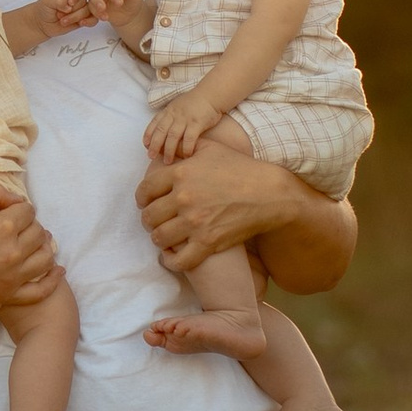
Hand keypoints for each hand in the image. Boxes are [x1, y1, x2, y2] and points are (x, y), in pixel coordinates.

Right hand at [0, 183, 59, 314]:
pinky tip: (58, 271)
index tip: (8, 210)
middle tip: (18, 226)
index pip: (28, 211)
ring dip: (44, 247)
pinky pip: (40, 291)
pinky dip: (52, 281)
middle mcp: (13, 252)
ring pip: (45, 258)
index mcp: (4, 227)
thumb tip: (15, 199)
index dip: (19, 207)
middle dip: (31, 225)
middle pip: (40, 233)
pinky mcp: (7, 295)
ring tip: (36, 242)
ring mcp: (12, 277)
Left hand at [24, 0, 89, 37]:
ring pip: (89, 11)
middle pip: (84, 1)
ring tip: (63, 21)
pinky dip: (88, 22)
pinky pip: (93, 19)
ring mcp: (81, 8)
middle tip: (59, 14)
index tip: (69, 2)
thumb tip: (68, 4)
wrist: (42, 23)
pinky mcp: (83, 18)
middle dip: (72, 10)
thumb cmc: (44, 8)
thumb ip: (57, 0)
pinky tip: (80, 23)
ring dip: (76, 17)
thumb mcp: (47, 1)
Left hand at [136, 146, 356, 294]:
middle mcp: (183, 197)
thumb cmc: (240, 168)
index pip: (144, 190)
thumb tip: (164, 153)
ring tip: (164, 237)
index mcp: (180, 173)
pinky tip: (171, 257)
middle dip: (149, 220)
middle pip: (148, 216)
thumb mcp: (210, 149)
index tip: (146, 203)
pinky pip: (179, 260)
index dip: (142, 199)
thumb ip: (184, 149)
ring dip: (159, 239)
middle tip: (157, 221)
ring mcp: (195, 222)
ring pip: (159, 238)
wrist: (269, 193)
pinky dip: (171, 261)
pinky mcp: (208, 242)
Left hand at [145, 88, 224, 161]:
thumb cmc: (195, 102)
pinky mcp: (197, 123)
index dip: (148, 135)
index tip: (145, 145)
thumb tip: (162, 131)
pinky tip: (186, 156)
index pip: (154, 123)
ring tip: (167, 161)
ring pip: (173, 136)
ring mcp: (185, 118)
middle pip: (161, 131)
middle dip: (154, 145)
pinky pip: (189, 138)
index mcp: (168, 111)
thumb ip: (170, 117)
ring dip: (168, 150)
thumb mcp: (177, 106)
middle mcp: (174, 115)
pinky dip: (186, 148)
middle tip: (151, 157)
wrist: (211, 95)